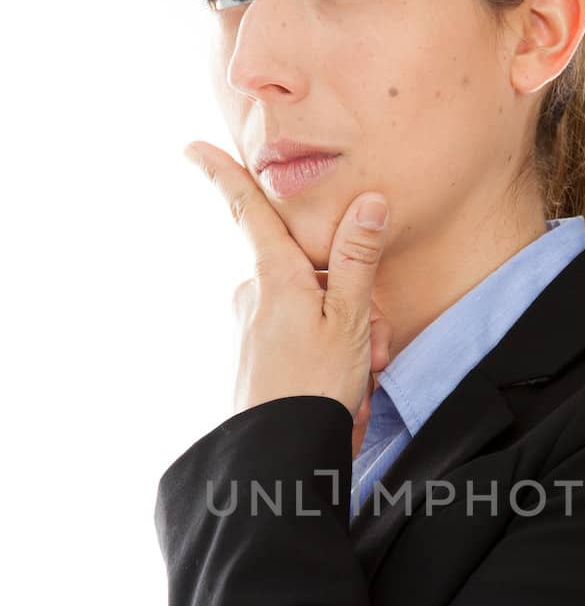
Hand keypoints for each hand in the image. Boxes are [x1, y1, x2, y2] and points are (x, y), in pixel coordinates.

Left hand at [183, 142, 393, 443]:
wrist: (278, 456)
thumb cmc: (314, 389)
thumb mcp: (351, 320)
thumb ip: (358, 260)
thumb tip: (368, 202)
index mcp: (276, 277)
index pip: (248, 211)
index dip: (222, 175)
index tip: (192, 148)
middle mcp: (256, 296)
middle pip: (311, 269)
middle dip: (352, 298)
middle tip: (371, 345)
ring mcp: (254, 326)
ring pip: (315, 305)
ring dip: (349, 332)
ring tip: (361, 373)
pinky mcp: (257, 355)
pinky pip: (303, 336)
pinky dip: (331, 352)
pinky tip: (346, 387)